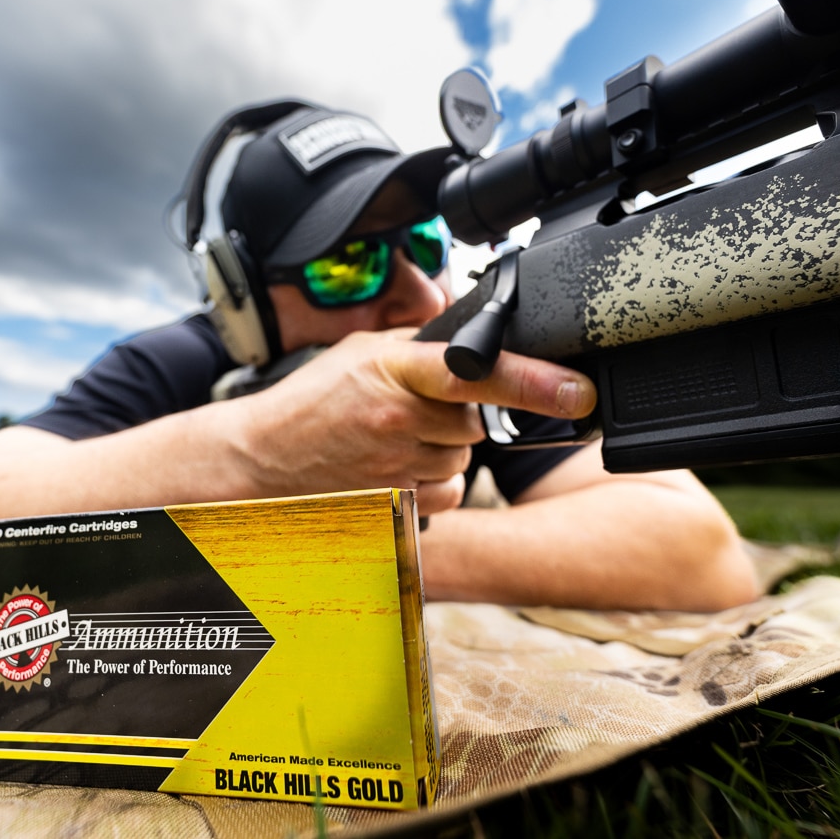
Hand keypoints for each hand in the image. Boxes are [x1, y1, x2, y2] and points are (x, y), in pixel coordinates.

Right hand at [228, 328, 596, 513]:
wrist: (263, 459)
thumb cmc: (313, 402)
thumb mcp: (363, 353)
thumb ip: (421, 345)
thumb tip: (476, 334)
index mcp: (396, 371)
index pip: (479, 372)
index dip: (536, 383)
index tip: (576, 392)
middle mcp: (400, 419)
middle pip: (476, 422)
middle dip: (458, 417)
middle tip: (414, 411)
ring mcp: (398, 466)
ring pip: (463, 459)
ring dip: (442, 450)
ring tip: (393, 440)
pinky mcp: (398, 505)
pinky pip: (447, 493)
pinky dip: (431, 482)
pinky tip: (393, 468)